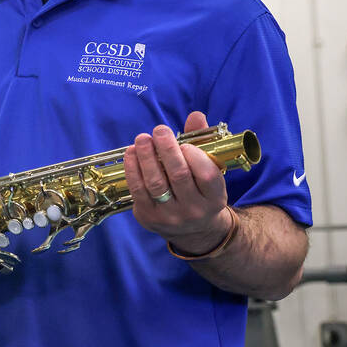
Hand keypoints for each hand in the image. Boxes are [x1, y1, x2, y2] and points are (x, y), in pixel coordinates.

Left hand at [124, 111, 231, 254]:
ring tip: (142, 138)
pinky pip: (138, 190)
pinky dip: (132, 169)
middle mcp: (195, 210)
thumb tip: (196, 116)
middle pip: (178, 176)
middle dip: (167, 149)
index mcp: (215, 198)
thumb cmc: (200, 190)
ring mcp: (171, 216)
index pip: (207, 175)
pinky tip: (131, 153)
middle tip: (159, 130)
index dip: (194, 156)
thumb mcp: (209, 171)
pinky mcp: (149, 218)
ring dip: (146, 156)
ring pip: (156, 183)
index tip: (184, 143)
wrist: (193, 230)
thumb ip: (202, 142)